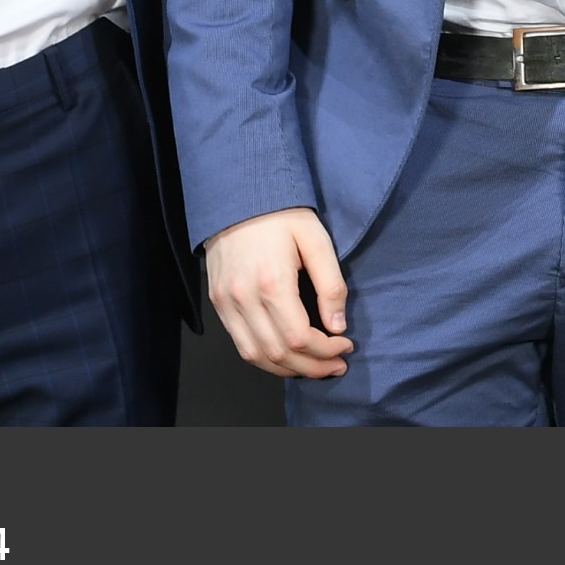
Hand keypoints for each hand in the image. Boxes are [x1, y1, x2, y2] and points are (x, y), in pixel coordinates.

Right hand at [205, 207, 354, 378]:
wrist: (238, 194)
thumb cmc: (280, 213)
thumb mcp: (316, 239)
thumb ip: (331, 284)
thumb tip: (338, 325)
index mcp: (272, 282)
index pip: (299, 338)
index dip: (326, 351)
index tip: (345, 346)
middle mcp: (244, 298)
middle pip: (278, 354)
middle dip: (312, 367)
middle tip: (336, 366)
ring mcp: (226, 302)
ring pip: (255, 356)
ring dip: (287, 369)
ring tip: (314, 367)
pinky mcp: (218, 302)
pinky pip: (240, 344)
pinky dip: (264, 358)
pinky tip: (286, 356)